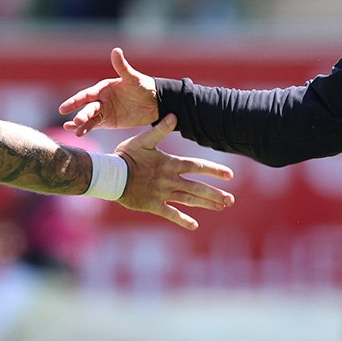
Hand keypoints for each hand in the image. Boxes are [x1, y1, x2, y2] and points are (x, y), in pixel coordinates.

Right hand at [59, 47, 158, 134]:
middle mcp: (101, 100)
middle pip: (87, 108)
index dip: (74, 101)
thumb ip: (122, 67)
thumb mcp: (133, 78)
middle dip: (81, 115)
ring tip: (72, 129)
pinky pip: (95, 125)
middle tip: (76, 121)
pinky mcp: (109, 122)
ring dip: (81, 124)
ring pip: (89, 118)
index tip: (63, 108)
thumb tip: (116, 50)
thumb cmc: (144, 87)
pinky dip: (86, 129)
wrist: (155, 102)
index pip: (86, 95)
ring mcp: (104, 111)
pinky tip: (77, 133)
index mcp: (103, 88)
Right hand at [114, 114, 233, 229]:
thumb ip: (160, 129)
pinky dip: (183, 220)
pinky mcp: (154, 205)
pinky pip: (171, 214)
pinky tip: (195, 225)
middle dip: (215, 193)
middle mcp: (170, 180)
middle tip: (231, 200)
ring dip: (206, 204)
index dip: (215, 170)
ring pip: (189, 200)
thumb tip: (174, 115)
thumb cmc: (126, 155)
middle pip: (198, 187)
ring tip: (221, 207)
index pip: (198, 166)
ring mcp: (163, 194)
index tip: (230, 175)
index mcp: (170, 164)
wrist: (111, 175)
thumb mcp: (144, 140)